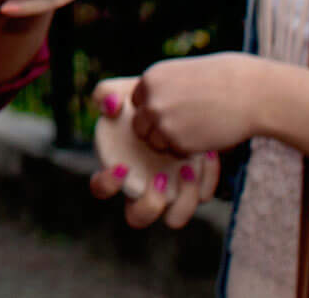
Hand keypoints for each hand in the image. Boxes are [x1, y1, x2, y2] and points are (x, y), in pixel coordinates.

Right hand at [89, 76, 219, 228]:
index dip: (107, 183)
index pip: (101, 188)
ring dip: (182, 198)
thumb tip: (110, 105)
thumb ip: (107, 92)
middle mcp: (144, 185)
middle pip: (137, 217)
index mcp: (119, 167)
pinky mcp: (197, 187)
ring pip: (174, 218)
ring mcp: (172, 190)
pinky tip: (207, 151)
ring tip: (188, 167)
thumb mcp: (129, 91)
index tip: (122, 166)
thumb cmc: (153, 99)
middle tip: (161, 178)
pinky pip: (202, 196)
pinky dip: (206, 178)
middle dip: (149, 204)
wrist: (194, 99)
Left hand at [130, 53, 263, 159]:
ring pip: (155, 143)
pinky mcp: (179, 143)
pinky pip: (175, 153)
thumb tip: (150, 106)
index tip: (173, 110)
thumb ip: (163, 89)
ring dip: (171, 142)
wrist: (251, 92)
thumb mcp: (183, 73)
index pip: (138, 102)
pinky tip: (205, 138)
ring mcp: (163, 123)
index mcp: (151, 78)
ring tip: (196, 131)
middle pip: (140, 126)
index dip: (154, 109)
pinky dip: (188, 150)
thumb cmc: (223, 79)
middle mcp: (151, 100)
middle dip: (156, 129)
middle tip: (182, 127)